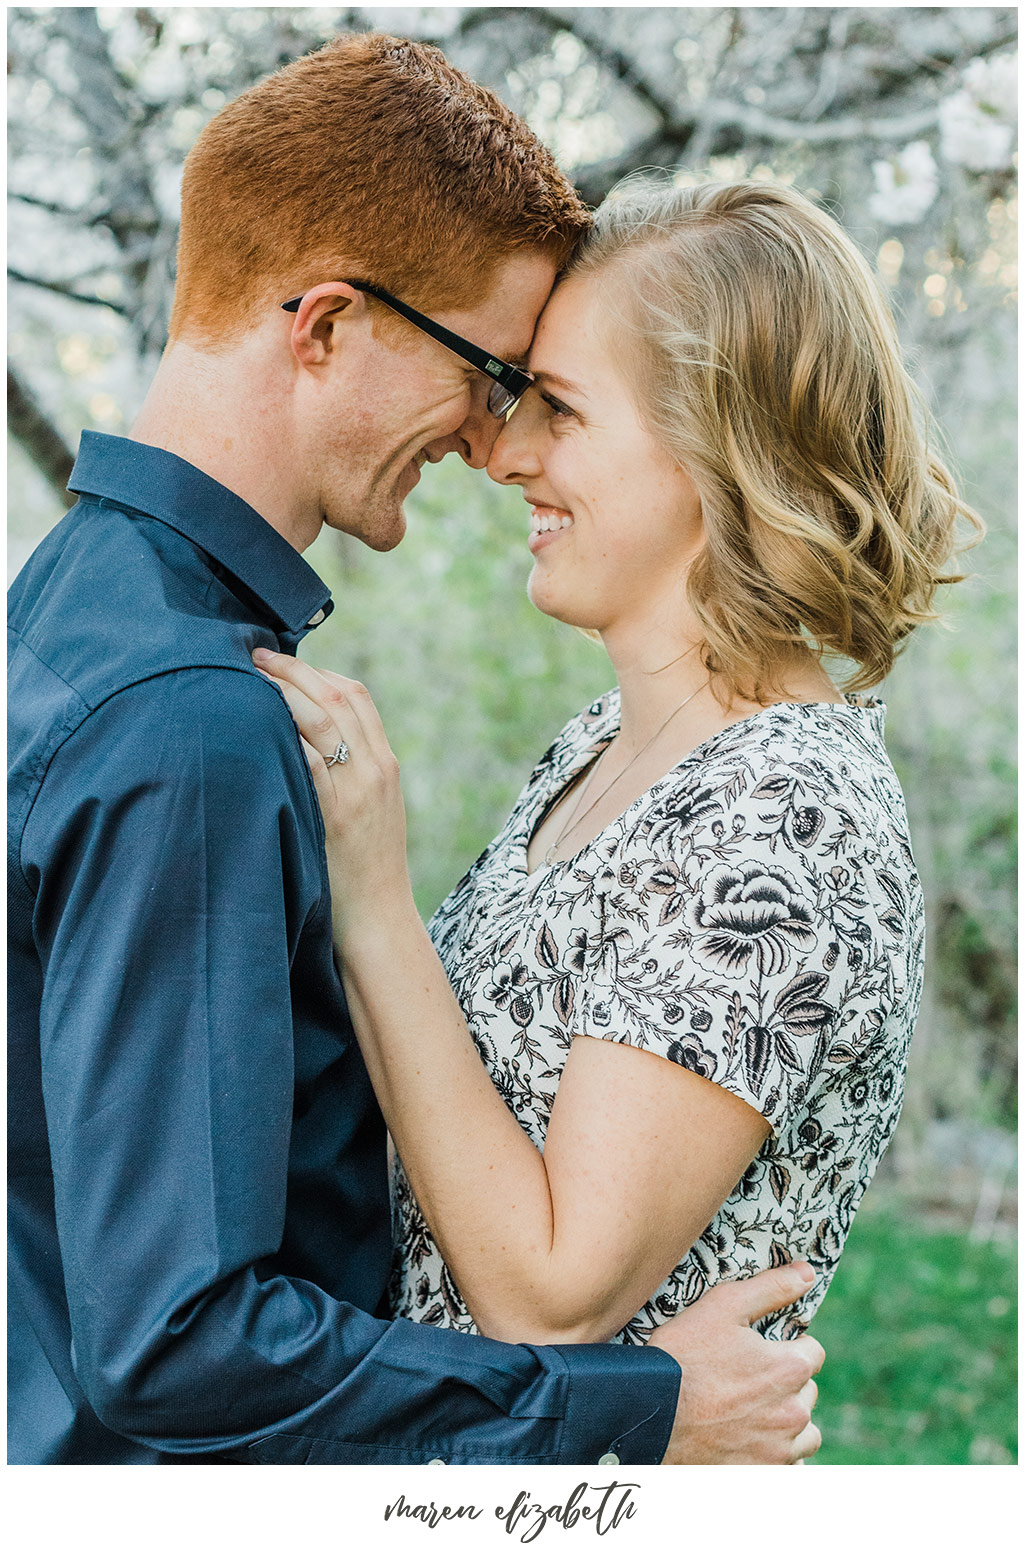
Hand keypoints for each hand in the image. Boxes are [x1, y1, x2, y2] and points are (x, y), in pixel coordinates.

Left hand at [253, 649, 411, 935]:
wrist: (380, 920)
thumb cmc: (365, 870)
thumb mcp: (371, 812)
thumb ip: (350, 775)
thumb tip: (306, 744)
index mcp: (385, 764)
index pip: (356, 695)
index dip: (316, 670)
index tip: (282, 659)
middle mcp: (376, 769)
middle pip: (336, 695)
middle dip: (293, 668)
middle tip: (254, 654)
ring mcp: (358, 791)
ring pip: (322, 718)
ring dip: (280, 690)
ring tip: (246, 677)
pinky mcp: (335, 815)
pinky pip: (307, 760)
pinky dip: (281, 734)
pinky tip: (251, 723)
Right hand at [650, 1262, 823, 1463]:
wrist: (649, 1414)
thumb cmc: (683, 1355)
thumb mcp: (723, 1306)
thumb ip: (771, 1288)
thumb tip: (808, 1272)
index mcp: (790, 1367)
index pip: (812, 1352)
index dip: (787, 1346)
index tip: (761, 1350)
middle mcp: (794, 1411)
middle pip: (807, 1391)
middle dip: (785, 1383)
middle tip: (747, 1379)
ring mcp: (780, 1449)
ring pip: (804, 1432)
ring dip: (788, 1421)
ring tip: (751, 1412)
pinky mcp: (764, 1475)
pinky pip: (790, 1466)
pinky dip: (777, 1454)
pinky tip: (750, 1441)